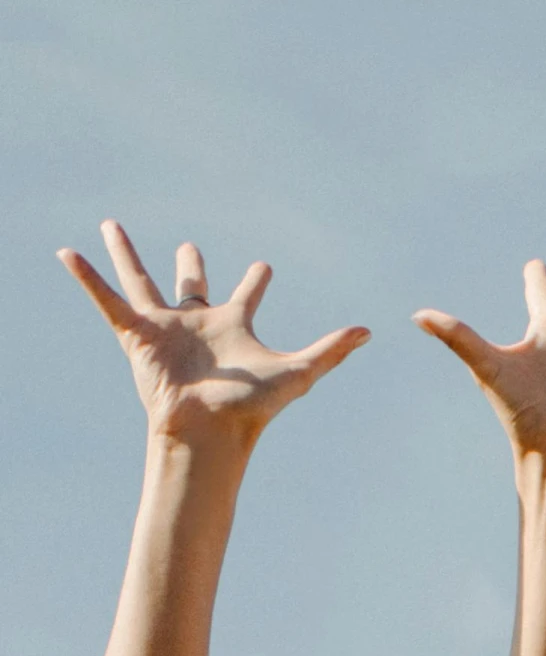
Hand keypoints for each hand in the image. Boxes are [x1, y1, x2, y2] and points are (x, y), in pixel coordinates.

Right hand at [61, 221, 368, 448]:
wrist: (207, 430)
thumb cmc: (250, 407)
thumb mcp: (298, 371)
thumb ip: (332, 349)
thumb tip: (369, 331)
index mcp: (234, 325)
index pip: (247, 292)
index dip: (255, 278)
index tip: (262, 267)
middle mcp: (197, 323)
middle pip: (192, 286)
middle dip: (191, 267)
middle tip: (189, 247)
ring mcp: (164, 327)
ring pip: (140, 281)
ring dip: (124, 254)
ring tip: (110, 226)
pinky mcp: (136, 334)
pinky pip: (106, 297)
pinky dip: (86, 276)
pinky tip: (67, 252)